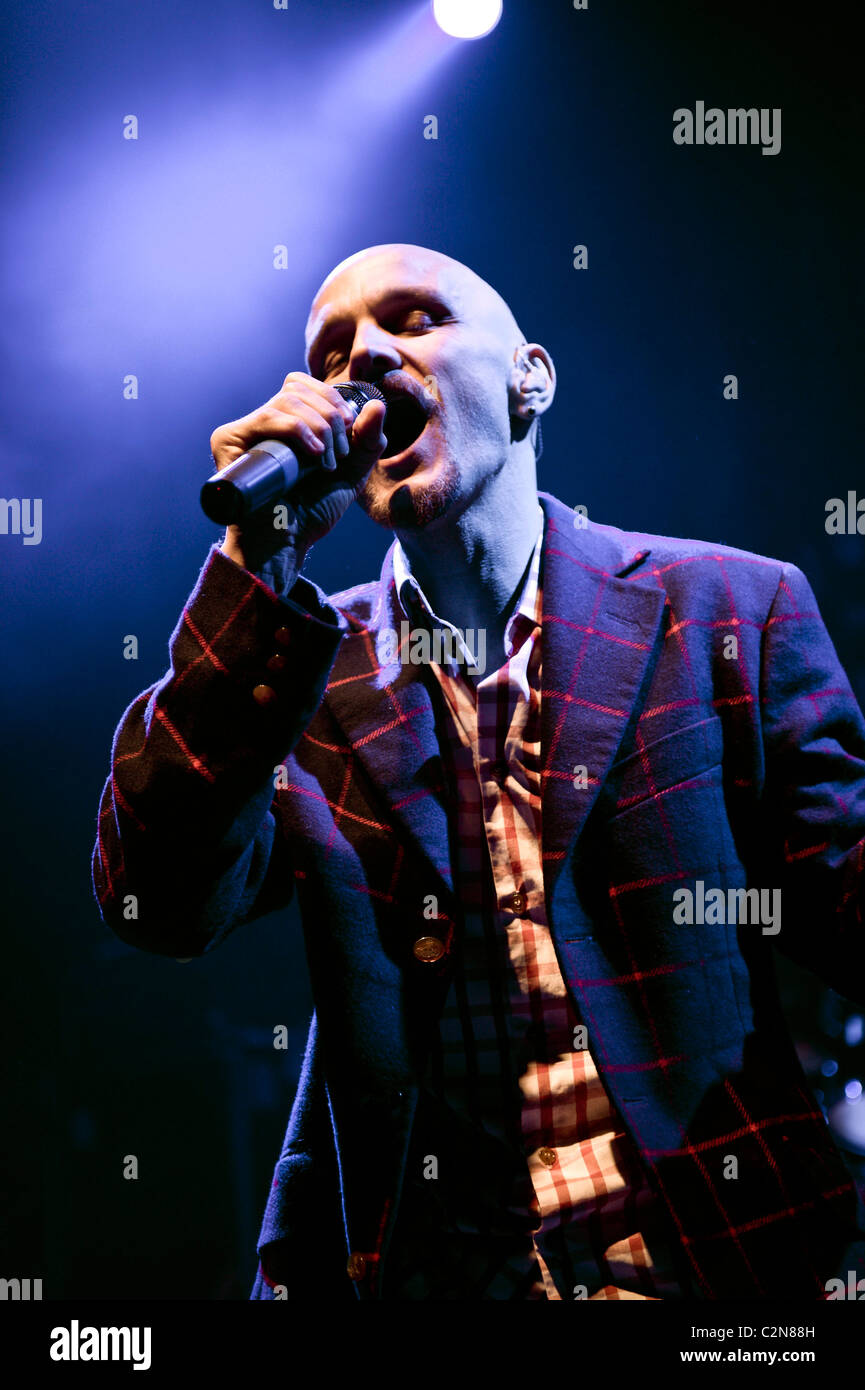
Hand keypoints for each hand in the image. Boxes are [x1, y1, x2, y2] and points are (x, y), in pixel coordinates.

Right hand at [211, 372, 387, 587]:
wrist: (284, 544)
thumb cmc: (311, 513)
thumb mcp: (349, 474)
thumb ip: (367, 442)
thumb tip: (376, 404)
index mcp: (285, 423)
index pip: (304, 385)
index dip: (332, 398)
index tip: (349, 430)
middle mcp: (261, 423)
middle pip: (298, 388)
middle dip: (330, 416)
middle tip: (339, 454)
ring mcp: (243, 431)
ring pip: (287, 401)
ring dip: (319, 428)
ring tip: (325, 463)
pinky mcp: (228, 441)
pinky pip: (268, 418)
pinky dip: (297, 430)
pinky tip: (312, 455)